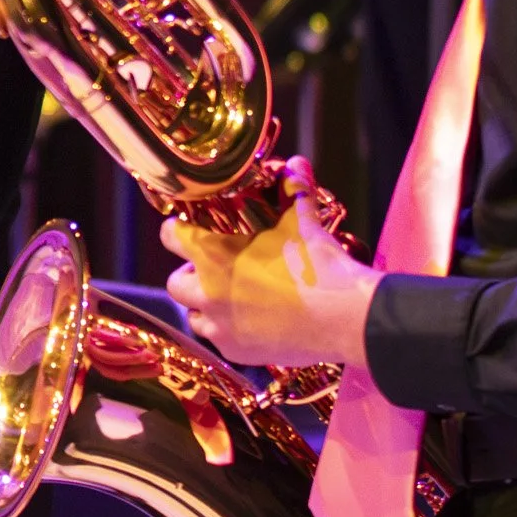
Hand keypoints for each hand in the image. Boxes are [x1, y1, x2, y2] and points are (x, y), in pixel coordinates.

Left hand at [161, 158, 381, 371]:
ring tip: (229, 298)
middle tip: (213, 269)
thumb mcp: (302, 221)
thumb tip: (296, 164)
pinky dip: (227, 331)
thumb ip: (293, 191)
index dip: (177, 230)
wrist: (344, 317)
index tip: (186, 229)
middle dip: (190, 274)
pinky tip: (249, 322)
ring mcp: (220, 326)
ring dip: (204, 306)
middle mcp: (207, 292)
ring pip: (193, 316)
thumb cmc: (318, 265)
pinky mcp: (237, 351)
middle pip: (175, 282)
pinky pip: (219, 340)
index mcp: (213, 255)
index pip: (171, 236)